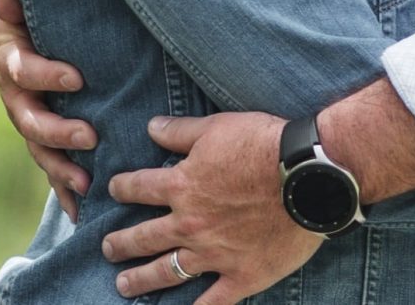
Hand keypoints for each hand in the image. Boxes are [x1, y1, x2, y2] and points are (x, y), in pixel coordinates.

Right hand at [0, 0, 97, 217]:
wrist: (27, 14)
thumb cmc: (31, 0)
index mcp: (8, 57)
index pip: (21, 70)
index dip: (45, 75)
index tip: (77, 78)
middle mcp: (14, 93)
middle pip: (29, 120)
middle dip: (57, 133)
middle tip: (89, 136)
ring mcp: (28, 116)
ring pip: (39, 149)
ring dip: (61, 169)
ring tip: (86, 184)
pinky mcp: (45, 132)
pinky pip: (52, 163)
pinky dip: (65, 189)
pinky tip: (83, 212)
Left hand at [103, 113, 322, 302]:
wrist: (307, 176)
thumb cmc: (264, 145)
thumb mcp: (217, 127)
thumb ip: (181, 132)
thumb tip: (151, 127)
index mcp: (182, 186)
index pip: (139, 188)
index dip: (122, 188)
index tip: (112, 190)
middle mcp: (190, 224)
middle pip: (144, 237)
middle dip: (121, 243)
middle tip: (107, 248)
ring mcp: (214, 254)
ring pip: (167, 272)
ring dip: (141, 279)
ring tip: (123, 285)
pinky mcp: (241, 275)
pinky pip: (212, 301)